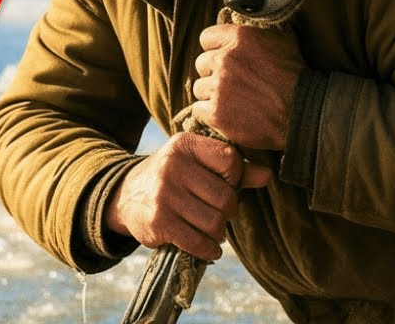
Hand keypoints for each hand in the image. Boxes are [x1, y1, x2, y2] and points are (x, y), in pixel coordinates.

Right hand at [105, 132, 272, 260]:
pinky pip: (197, 242)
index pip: (230, 160)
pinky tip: (210, 248)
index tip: (227, 184)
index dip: (236, 177)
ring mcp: (164, 195)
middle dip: (229, 210)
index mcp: (185, 144)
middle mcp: (173, 166)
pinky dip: (209, 250)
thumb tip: (268, 175)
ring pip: (214, 222)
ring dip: (219, 232)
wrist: (126, 194)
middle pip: (225, 197)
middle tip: (221, 213)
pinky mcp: (158, 222)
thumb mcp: (198, 162)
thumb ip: (234, 168)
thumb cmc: (175, 176)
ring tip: (214, 229)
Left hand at [190, 23, 303, 151]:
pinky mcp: (216, 113)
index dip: (215, 48)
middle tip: (232, 82)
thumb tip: (255, 18)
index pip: (207, 37)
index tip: (224, 57)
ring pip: (200, 88)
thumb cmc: (296, 76)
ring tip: (232, 100)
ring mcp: (218, 87)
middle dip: (214, 72)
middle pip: (201, 63)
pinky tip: (228, 114)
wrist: (302, 111)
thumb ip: (261, 31)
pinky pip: (198, 110)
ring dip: (212, 94)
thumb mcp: (284, 41)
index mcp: (239, 38)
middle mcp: (224, 59)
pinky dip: (210, 113)